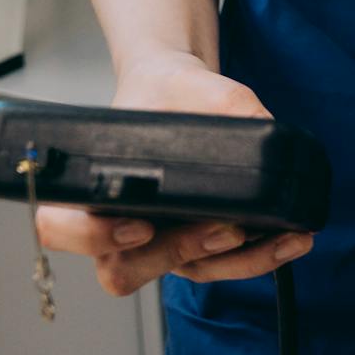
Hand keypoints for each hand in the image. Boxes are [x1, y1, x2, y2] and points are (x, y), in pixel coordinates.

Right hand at [33, 48, 314, 296]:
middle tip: (221, 230)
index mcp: (91, 187)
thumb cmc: (162, 91)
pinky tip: (292, 239)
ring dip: (235, 263)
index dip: (92, 237)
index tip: (136, 224)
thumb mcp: (185, 81)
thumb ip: (220, 98)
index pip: (62, 227)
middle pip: (125, 269)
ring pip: (185, 273)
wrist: (180, 92)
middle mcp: (119, 226)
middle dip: (176, 253)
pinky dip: (260, 257)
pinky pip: (221, 266)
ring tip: (280, 239)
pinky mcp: (197, 247)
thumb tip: (262, 122)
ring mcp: (159, 242)